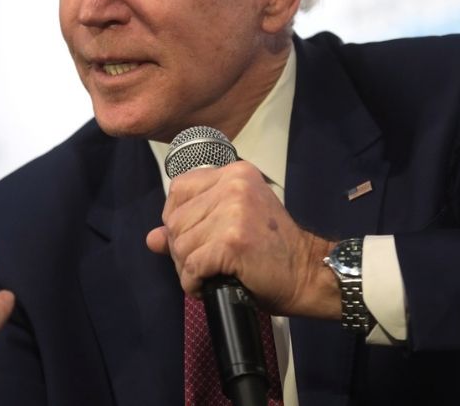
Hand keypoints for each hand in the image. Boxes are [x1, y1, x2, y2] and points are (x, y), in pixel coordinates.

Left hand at [144, 161, 338, 317]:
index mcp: (234, 173)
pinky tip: (207, 286)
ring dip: (187, 269)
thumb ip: (191, 226)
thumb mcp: (231, 227)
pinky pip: (191, 266)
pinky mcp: (232, 241)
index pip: (178, 189)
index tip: (195, 239)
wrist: (307, 273)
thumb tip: (152, 239)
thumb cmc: (271, 251)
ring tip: (209, 275)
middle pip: (175, 220)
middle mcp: (233, 185)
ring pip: (180, 245)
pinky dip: (193, 283)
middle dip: (181, 249)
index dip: (177, 219)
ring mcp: (234, 211)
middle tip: (204, 264)